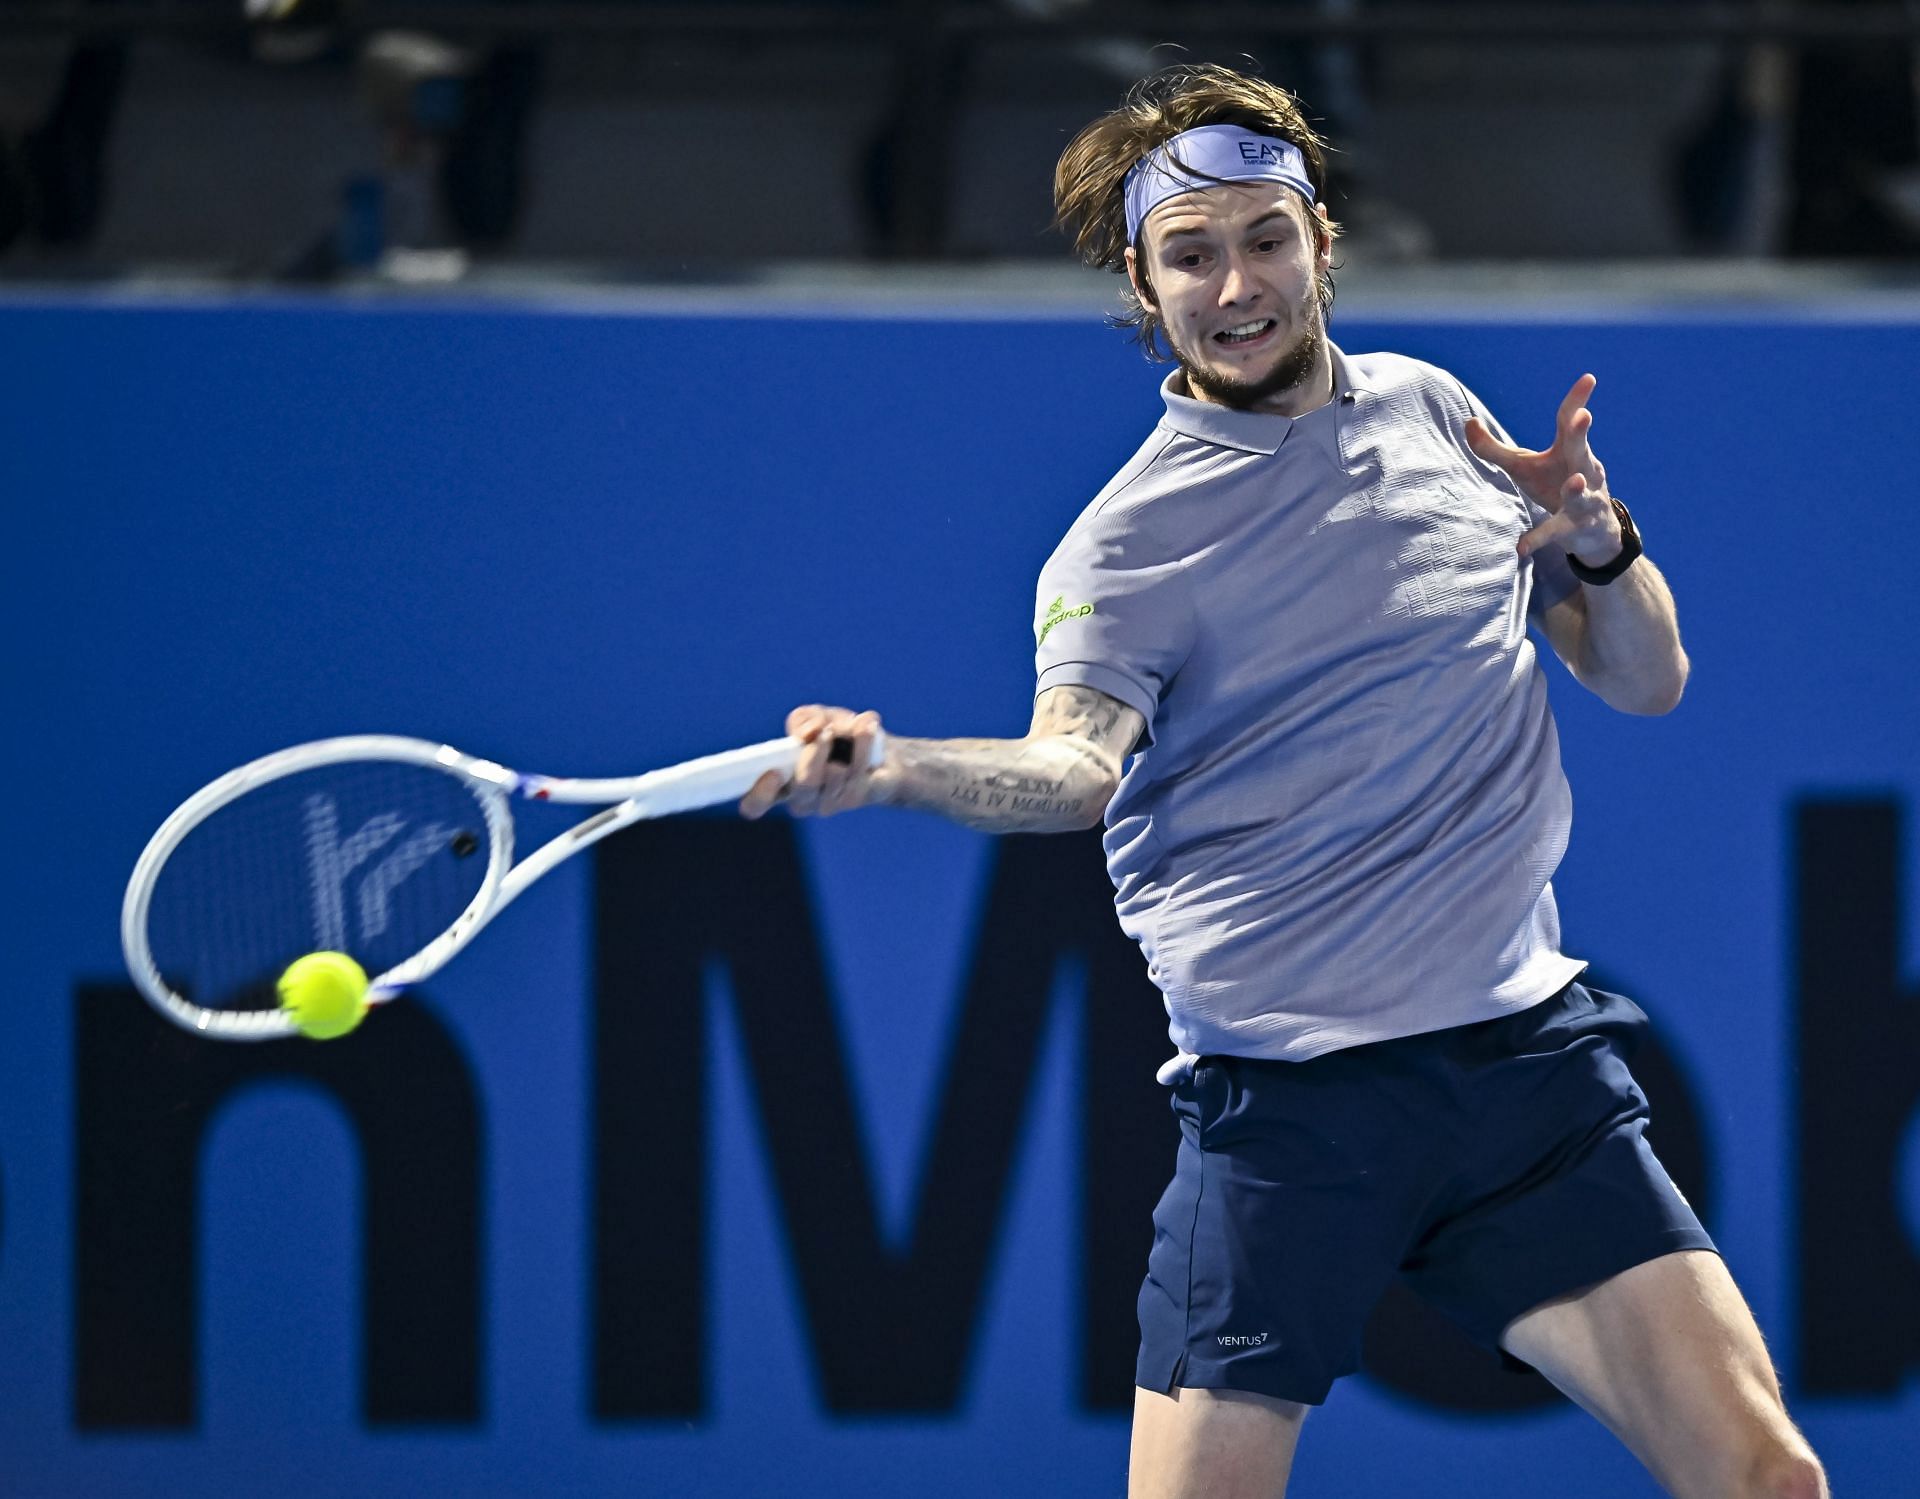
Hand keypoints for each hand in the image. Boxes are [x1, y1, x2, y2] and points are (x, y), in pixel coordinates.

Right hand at [738, 704, 886, 819]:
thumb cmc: (840, 737)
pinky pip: (858, 771)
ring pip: (834, 775)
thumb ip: (804, 719)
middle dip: (814, 755)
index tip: (774, 772)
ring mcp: (829, 803)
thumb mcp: (816, 718)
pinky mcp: (856, 798)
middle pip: (803, 787)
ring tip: (857, 723)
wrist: (882, 752)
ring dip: (847, 741)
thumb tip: (808, 732)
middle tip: (825, 732)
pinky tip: (868, 727)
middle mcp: (801, 799)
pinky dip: (864, 742)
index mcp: (779, 782)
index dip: (759, 795)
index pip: (755, 805)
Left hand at [1465, 373, 1622, 566]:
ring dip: (1577, 488)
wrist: (1591, 530)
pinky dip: (1539, 539)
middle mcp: (1582, 470)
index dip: (1577, 400)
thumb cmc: (1552, 485)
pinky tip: (1521, 548)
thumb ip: (1494, 448)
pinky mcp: (1575, 528)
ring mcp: (1584, 500)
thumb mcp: (1522, 466)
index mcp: (1568, 451)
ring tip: (1574, 482)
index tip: (1589, 379)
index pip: (1571, 421)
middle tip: (1583, 417)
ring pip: (1582, 493)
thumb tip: (1468, 421)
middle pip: (1582, 449)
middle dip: (1581, 434)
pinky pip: (1556, 533)